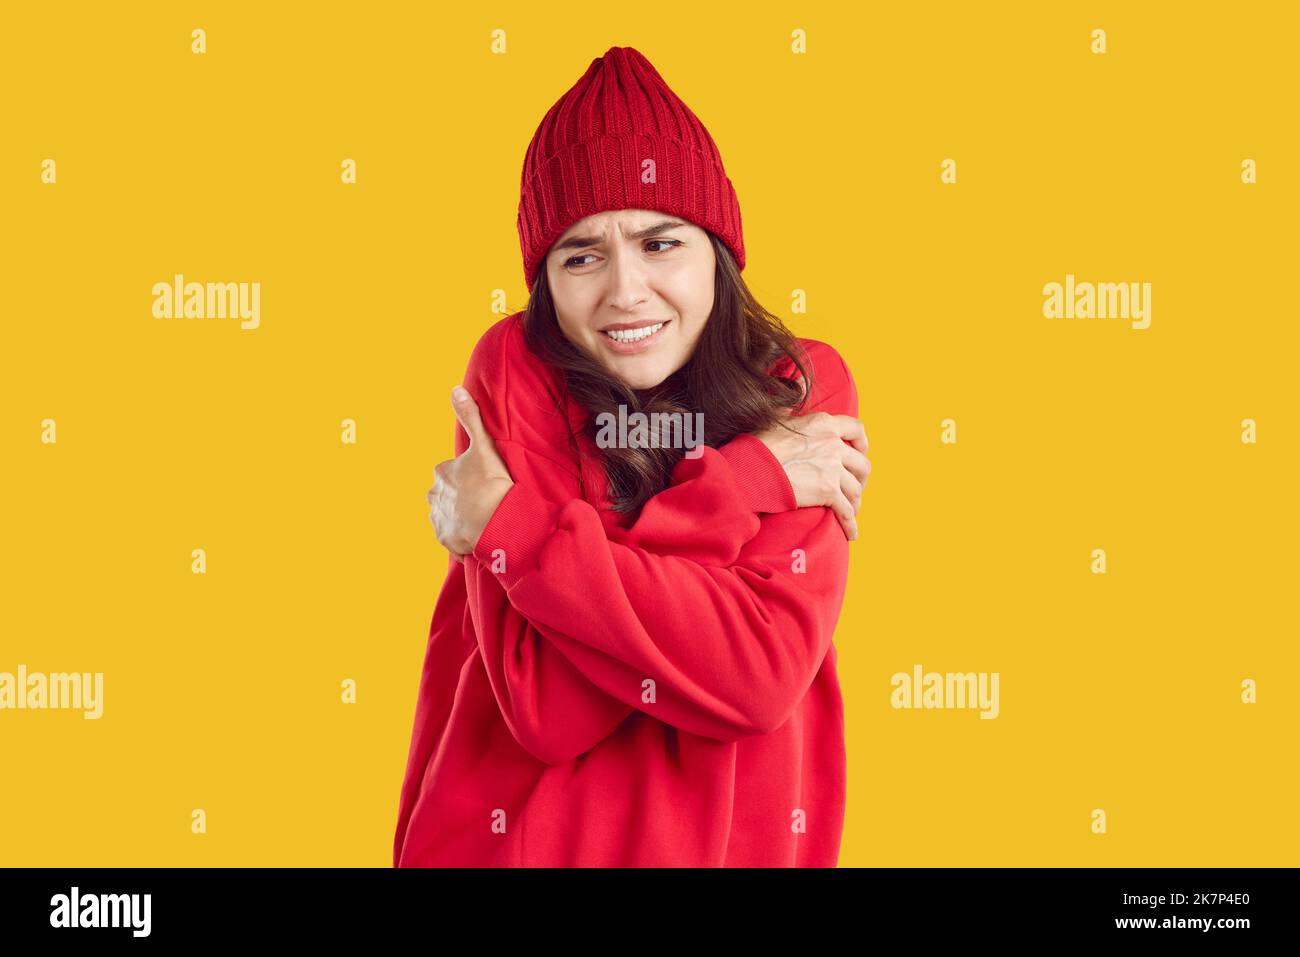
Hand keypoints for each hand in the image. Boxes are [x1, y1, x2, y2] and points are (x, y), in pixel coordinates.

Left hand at [427, 386, 515, 561]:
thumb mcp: (484, 445)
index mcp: (442, 473)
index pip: (450, 473)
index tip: (483, 482)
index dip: (467, 477)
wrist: (495, 521)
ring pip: (447, 515)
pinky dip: (461, 536)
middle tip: (483, 501)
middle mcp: (434, 496)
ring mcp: (438, 518)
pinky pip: (451, 536)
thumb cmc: (491, 482)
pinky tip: (477, 534)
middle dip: (460, 497)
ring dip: (460, 517)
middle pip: (446, 494)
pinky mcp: (445, 538)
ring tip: (481, 519)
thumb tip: (455, 389)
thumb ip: (470, 417)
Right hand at [751, 411, 870, 540]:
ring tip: (850, 510)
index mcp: (823, 424)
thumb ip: (792, 411)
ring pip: (856, 489)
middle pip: (861, 464)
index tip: (860, 452)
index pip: (856, 429)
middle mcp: (833, 444)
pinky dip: (850, 524)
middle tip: (854, 487)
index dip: (862, 443)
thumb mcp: (777, 419)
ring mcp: (833, 469)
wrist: (752, 469)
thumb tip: (794, 396)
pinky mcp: (828, 492)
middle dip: (860, 478)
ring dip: (855, 502)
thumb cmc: (757, 446)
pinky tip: (851, 533)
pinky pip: (846, 511)